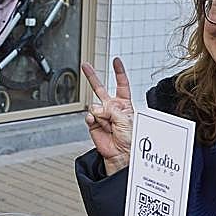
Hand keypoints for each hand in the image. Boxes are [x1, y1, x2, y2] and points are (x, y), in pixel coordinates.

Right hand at [81, 57, 133, 175]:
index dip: (119, 72)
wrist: (121, 154)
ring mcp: (102, 115)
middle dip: (92, 76)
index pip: (122, 84)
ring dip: (102, 115)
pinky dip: (93, 119)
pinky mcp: (93, 124)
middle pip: (100, 88)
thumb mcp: (126, 119)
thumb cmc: (130, 139)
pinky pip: (89, 115)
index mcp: (124, 104)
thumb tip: (99, 108)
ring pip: (95, 105)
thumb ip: (112, 109)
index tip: (116, 61)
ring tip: (108, 125)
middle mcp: (112, 108)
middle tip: (86, 65)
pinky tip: (98, 124)